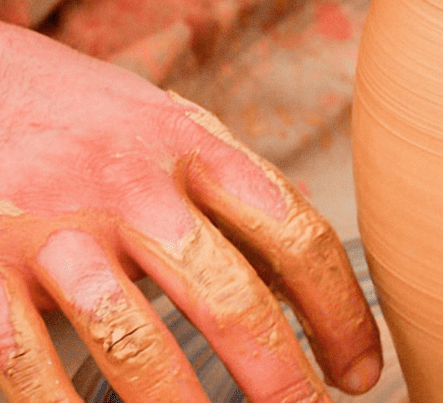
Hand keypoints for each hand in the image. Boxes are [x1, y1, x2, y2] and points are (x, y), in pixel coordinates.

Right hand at [0, 24, 380, 401]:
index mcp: (194, 149)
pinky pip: (28, 359)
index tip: (360, 368)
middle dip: (280, 375)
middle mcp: (134, 187)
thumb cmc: (91, 116)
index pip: (295, 235)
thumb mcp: (172, 126)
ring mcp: (56, 227)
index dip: (340, 312)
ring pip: (134, 339)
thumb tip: (303, 269)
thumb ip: (232, 188)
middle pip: (229, 296)